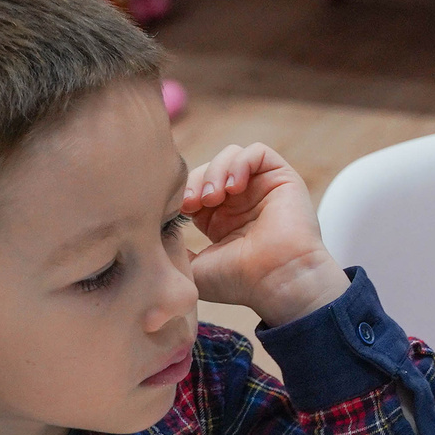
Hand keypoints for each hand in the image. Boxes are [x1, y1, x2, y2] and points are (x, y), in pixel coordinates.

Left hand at [182, 143, 347, 325]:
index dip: (182, 192)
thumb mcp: (193, 269)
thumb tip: (152, 244)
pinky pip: (257, 152)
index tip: (177, 210)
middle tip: (191, 203)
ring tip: (213, 197)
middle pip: (208, 169)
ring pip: (230, 156)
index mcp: (221, 221)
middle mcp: (242, 202)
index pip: (194, 187)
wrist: (278, 282)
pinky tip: (234, 188)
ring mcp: (262, 189)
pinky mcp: (282, 178)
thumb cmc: (240, 282)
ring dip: (215, 172)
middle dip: (194, 181)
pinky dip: (240, 163)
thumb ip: (174, 254)